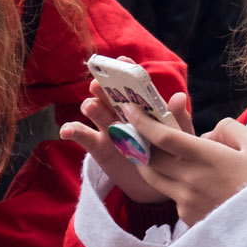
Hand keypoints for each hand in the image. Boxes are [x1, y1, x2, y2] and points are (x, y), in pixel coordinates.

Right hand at [60, 82, 173, 205]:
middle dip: (103, 87)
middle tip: (99, 85)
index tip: (122, 62)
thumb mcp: (178, 138)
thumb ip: (178, 120)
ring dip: (91, 106)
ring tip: (91, 107)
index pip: (133, 85)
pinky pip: (82, 135)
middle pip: (109, 94)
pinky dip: (72, 130)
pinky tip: (67, 131)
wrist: (159, 184)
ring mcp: (107, 128)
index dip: (126, 71)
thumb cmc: (170, 155)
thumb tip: (179, 97)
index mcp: (142, 106)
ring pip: (94, 111)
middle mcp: (121, 112)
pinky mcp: (97, 146)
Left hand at [121, 97, 246, 222]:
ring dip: (147, 162)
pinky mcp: (187, 218)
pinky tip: (186, 178)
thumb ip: (230, 129)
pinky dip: (172, 183)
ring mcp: (185, 201)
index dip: (142, 122)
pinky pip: (171, 195)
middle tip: (133, 128)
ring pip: (154, 178)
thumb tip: (208, 133)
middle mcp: (190, 180)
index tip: (129, 109)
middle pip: (148, 158)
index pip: (162, 137)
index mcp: (206, 158)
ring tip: (149, 150)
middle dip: (137, 141)